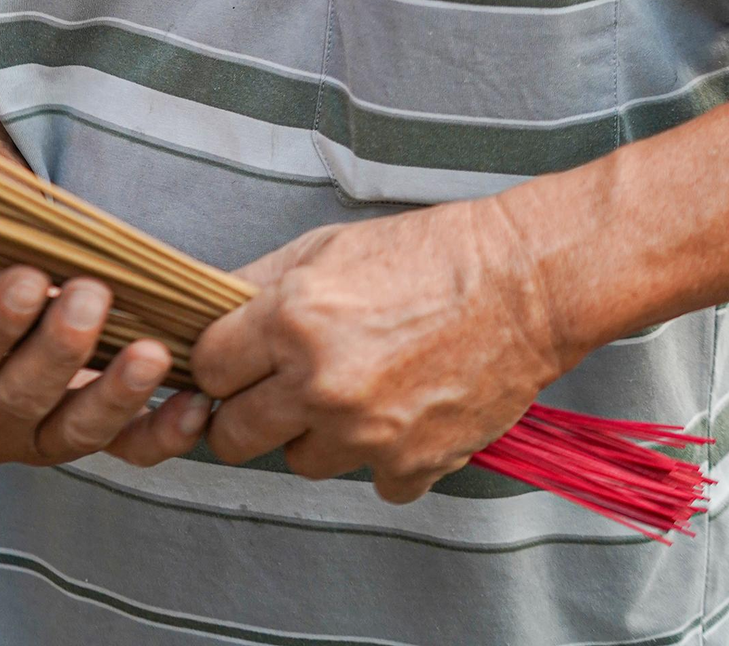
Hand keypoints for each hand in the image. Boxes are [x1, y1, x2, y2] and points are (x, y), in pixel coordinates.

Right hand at [0, 264, 214, 467]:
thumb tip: (19, 245)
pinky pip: (130, 449)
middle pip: (18, 399)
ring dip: (116, 391)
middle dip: (59, 348)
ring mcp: (38, 442)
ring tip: (151, 353)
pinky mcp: (92, 442)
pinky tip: (195, 404)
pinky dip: (165, 432)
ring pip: (77, 431)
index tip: (27, 279)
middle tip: (90, 297)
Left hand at [192, 197, 559, 500]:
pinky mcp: (411, 465)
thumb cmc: (430, 256)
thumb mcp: (326, 247)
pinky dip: (380, 456)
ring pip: (297, 462)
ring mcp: (365, 433)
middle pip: (233, 435)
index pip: (206, 369)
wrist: (522, 285)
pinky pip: (369, 480)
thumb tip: (209, 316)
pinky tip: (398, 411)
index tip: (232, 360)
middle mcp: (321, 383)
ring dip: (313, 434)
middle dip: (244, 412)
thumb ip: (259, 286)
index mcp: (292, 319)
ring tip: (349, 389)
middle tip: (271, 389)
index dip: (217, 362)